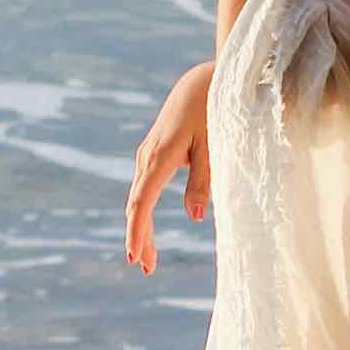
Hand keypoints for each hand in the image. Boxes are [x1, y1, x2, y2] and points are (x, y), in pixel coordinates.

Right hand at [124, 60, 213, 276]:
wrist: (202, 80)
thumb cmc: (213, 111)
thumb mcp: (214, 146)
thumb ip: (203, 180)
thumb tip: (194, 216)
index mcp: (160, 158)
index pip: (142, 203)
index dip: (138, 232)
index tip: (135, 257)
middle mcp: (147, 157)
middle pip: (136, 205)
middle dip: (139, 238)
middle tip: (146, 269)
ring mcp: (147, 155)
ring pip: (138, 199)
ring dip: (141, 229)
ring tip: (148, 260)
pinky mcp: (153, 154)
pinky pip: (143, 189)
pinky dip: (143, 213)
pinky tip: (147, 231)